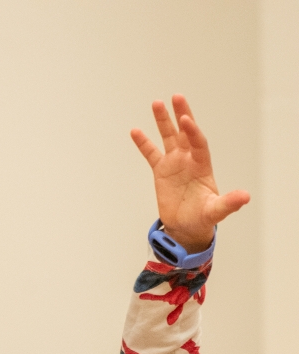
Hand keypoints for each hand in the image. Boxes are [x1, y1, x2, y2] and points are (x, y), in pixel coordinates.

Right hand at [130, 94, 249, 252]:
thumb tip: (245, 197)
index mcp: (202, 166)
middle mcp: (189, 160)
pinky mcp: (161, 171)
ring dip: (163, 121)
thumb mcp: (217, 211)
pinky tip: (136, 131)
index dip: (193, 132)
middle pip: (186, 132)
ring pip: (169, 137)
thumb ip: (229, 202)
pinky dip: (143, 143)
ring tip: (157, 103)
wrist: (186, 227)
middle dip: (182, 114)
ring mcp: (175, 163)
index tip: (185, 120)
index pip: (198, 143)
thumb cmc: (203, 218)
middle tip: (177, 97)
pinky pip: (151, 153)